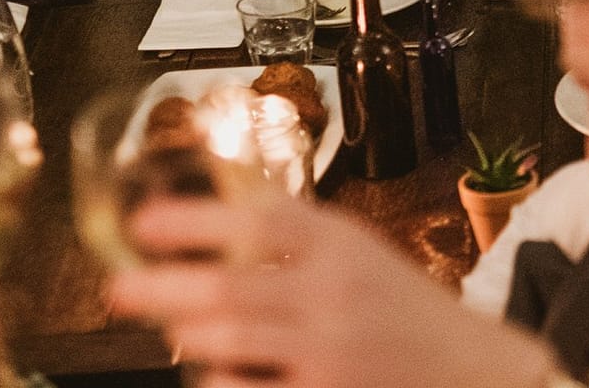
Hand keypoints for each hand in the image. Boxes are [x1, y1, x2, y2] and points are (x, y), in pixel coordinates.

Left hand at [112, 197, 561, 387]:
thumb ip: (297, 238)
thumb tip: (214, 217)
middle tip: (118, 289)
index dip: (195, 219)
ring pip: (225, 343)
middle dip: (160, 287)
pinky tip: (218, 371)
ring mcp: (328, 351)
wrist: (469, 370)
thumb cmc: (402, 309)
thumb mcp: (360, 254)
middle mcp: (334, 294)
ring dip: (188, 335)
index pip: (260, 219)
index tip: (144, 223)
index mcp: (343, 244)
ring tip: (176, 327)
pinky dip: (219, 379)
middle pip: (227, 287)